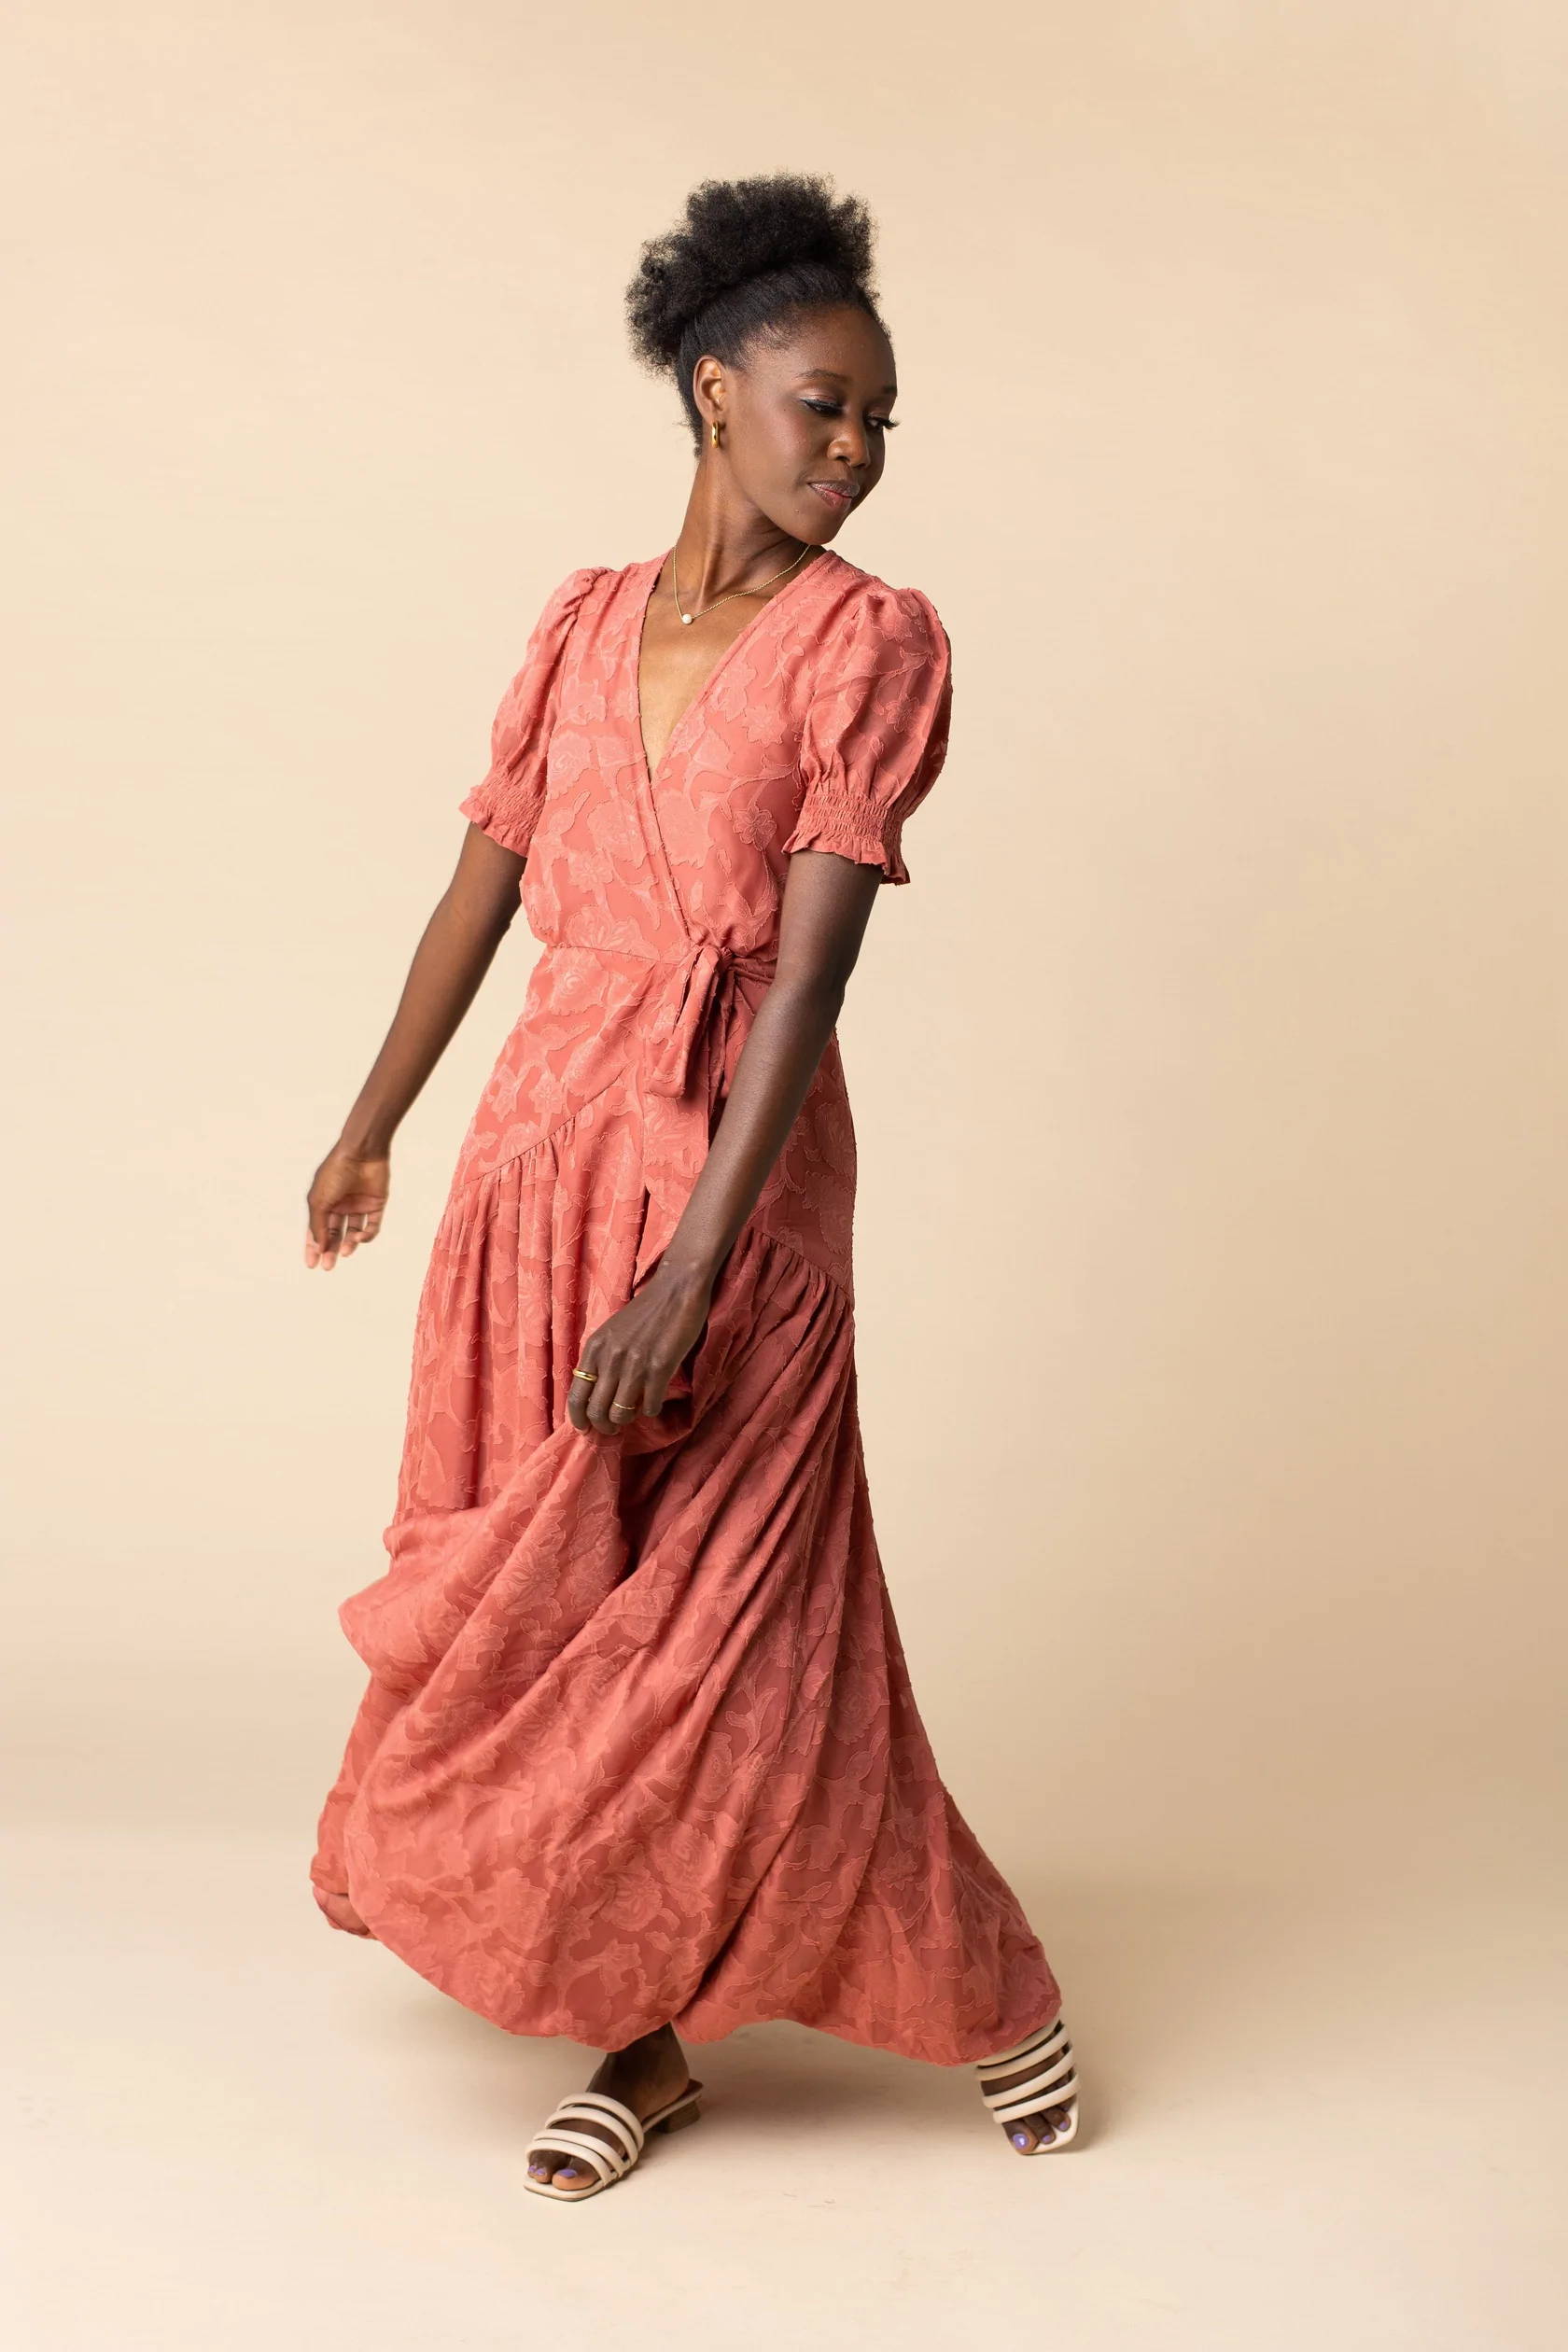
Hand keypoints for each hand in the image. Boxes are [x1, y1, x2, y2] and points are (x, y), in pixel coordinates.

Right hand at [305, 1144, 389, 1269]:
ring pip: (353, 1232)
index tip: (311, 1264)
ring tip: (346, 1252)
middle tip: (328, 1266)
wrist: (361, 1153)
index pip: (317, 1230)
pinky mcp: (376, 1204)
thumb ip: (318, 1226)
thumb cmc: (335, 1173)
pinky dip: (366, 1235)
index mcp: (323, 1202)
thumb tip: (319, 1248)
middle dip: (331, 1250)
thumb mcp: (319, 1201)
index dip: (314, 1247)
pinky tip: (360, 1238)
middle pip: (335, 1234)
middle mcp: (340, 1205)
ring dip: (349, 1244)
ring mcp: (358, 1205)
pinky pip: (371, 1225)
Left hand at [567, 1262, 714, 1432]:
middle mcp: (610, 1358)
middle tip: (613, 1429)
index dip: (579, 1419)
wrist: (676, 1289)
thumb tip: (595, 1393)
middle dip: (604, 1426)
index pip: (576, 1396)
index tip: (585, 1429)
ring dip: (627, 1421)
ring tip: (634, 1414)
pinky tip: (655, 1401)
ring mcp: (634, 1364)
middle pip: (596, 1411)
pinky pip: (649, 1406)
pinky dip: (651, 1410)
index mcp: (594, 1348)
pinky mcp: (660, 1368)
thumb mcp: (612, 1332)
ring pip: (620, 1414)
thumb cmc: (645, 1312)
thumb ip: (601, 1359)